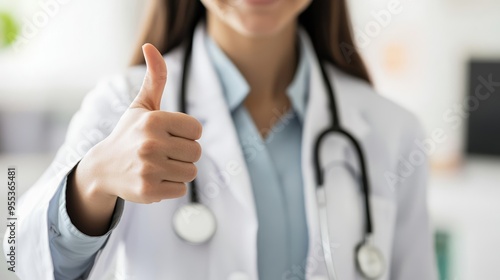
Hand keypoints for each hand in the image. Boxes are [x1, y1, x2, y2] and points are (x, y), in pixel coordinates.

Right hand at [78, 43, 201, 203]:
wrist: (103, 168)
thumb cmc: (129, 134)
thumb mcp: (141, 106)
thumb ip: (155, 78)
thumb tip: (151, 46)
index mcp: (154, 120)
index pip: (197, 130)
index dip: (186, 134)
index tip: (169, 136)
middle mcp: (151, 143)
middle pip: (196, 152)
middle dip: (183, 153)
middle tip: (163, 153)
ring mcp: (149, 169)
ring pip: (191, 172)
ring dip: (179, 170)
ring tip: (159, 166)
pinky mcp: (148, 191)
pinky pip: (181, 189)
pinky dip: (171, 186)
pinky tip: (153, 179)